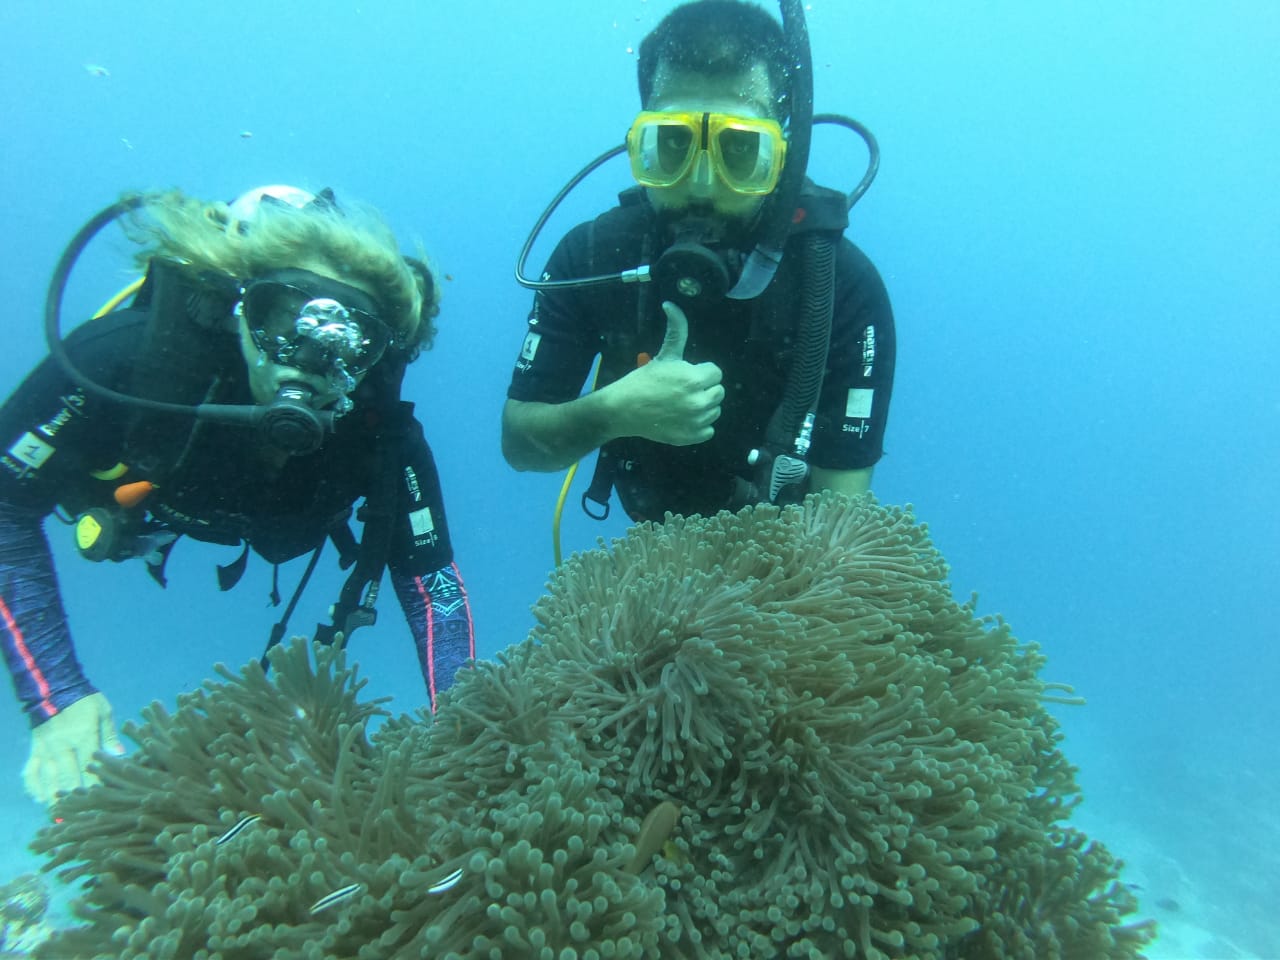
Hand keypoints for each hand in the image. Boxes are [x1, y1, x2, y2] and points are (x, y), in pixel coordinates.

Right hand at [22, 692, 124, 804]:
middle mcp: (62, 746)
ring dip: (54, 798)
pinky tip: (40, 798)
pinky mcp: (34, 750)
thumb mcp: (104, 713)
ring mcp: (45, 750)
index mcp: (83, 736)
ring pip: (48, 779)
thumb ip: (110, 737)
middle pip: (68, 778)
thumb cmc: (85, 701)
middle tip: (81, 819)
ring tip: (61, 815)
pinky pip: (30, 772)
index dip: (95, 787)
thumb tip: (119, 758)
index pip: (90, 768)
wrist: (54, 687)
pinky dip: (33, 787)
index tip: (102, 803)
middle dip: (75, 799)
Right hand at [610, 301, 723, 445]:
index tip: (685, 374)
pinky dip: (698, 426)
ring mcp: (696, 422)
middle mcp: (699, 402)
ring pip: (714, 410)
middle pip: (718, 392)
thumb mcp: (664, 355)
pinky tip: (682, 418)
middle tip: (683, 389)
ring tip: (682, 403)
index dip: (701, 371)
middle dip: (704, 388)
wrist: (623, 410)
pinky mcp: (692, 437)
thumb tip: (671, 304)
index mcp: (694, 379)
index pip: (716, 372)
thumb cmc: (643, 380)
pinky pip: (709, 430)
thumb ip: (676, 330)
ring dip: (703, 406)